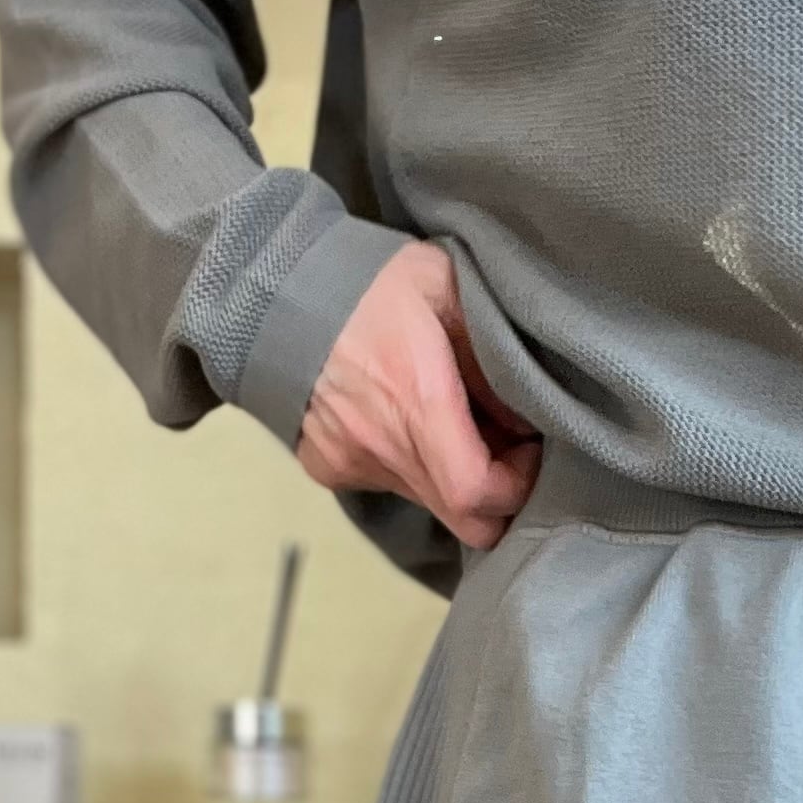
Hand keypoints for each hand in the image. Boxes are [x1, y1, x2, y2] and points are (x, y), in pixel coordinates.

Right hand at [297, 239, 540, 551]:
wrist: (272, 287)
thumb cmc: (368, 281)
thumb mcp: (447, 290)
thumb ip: (492, 357)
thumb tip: (522, 420)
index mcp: (416, 401)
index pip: (479, 496)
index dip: (518, 485)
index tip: (529, 448)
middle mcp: (382, 446)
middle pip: (463, 521)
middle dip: (496, 498)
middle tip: (503, 448)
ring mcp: (350, 463)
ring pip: (428, 501)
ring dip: (452, 475)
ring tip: (448, 418)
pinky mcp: (327, 467)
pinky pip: (387, 484)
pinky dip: (408, 463)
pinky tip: (400, 417)